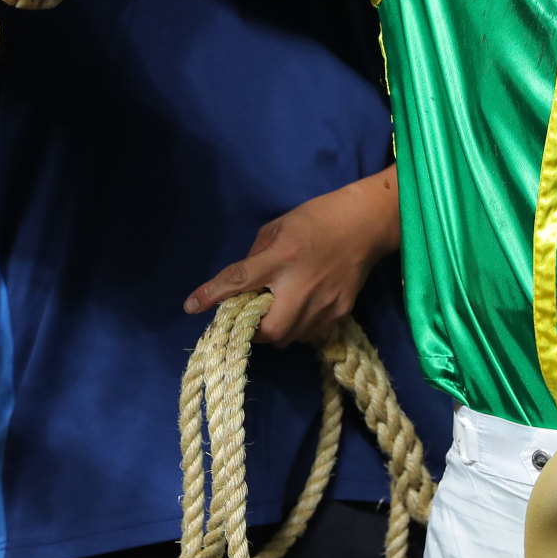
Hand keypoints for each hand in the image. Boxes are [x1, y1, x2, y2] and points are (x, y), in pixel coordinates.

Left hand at [183, 167, 402, 346]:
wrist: (365, 225)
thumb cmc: (316, 218)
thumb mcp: (277, 227)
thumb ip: (256, 258)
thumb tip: (241, 284)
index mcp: (282, 256)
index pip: (240, 279)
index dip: (213, 294)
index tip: (191, 306)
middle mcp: (301, 285)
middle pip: (268, 330)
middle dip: (253, 330)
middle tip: (251, 315)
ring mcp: (324, 303)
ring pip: (289, 338)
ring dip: (275, 330)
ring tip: (278, 309)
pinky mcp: (340, 313)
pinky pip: (309, 334)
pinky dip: (297, 327)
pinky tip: (300, 308)